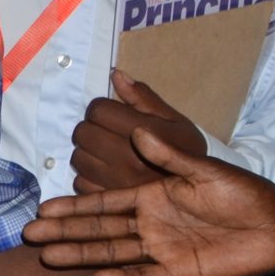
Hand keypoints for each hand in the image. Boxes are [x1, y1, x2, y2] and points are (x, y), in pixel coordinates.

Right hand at [24, 134, 274, 275]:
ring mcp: (161, 249)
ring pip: (112, 253)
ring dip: (82, 255)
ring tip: (49, 258)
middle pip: (98, 228)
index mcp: (152, 196)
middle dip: (64, 232)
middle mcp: (149, 223)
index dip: (73, 205)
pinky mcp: (179, 271)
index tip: (43, 209)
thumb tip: (138, 131)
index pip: (104, 201)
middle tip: (30, 236)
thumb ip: (170, 156)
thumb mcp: (206, 169)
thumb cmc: (245, 193)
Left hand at [71, 71, 209, 191]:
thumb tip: (116, 75)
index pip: (98, 110)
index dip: (101, 108)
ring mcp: (115, 182)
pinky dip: (88, 176)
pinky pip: (79, 181)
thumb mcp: (174, 120)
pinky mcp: (107, 200)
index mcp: (145, 134)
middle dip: (91, 127)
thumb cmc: (184, 152)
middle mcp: (128, 159)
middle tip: (106, 132)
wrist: (197, 192)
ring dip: (87, 152)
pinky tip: (105, 172)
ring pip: (77, 157)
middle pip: (83, 132)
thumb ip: (143, 98)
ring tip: (106, 152)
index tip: (111, 114)